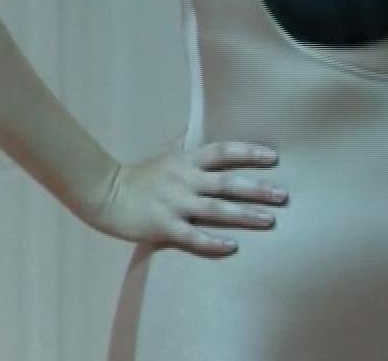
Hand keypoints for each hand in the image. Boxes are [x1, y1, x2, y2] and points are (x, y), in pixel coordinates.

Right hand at [76, 140, 287, 258]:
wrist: (104, 194)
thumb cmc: (137, 177)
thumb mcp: (166, 156)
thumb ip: (190, 151)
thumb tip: (214, 140)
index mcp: (184, 160)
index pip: (222, 151)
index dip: (249, 153)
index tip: (274, 157)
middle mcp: (183, 180)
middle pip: (227, 182)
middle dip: (257, 188)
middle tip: (284, 195)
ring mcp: (173, 203)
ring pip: (216, 209)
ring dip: (245, 214)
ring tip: (270, 220)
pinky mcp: (163, 226)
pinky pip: (193, 236)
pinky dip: (213, 242)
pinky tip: (233, 247)